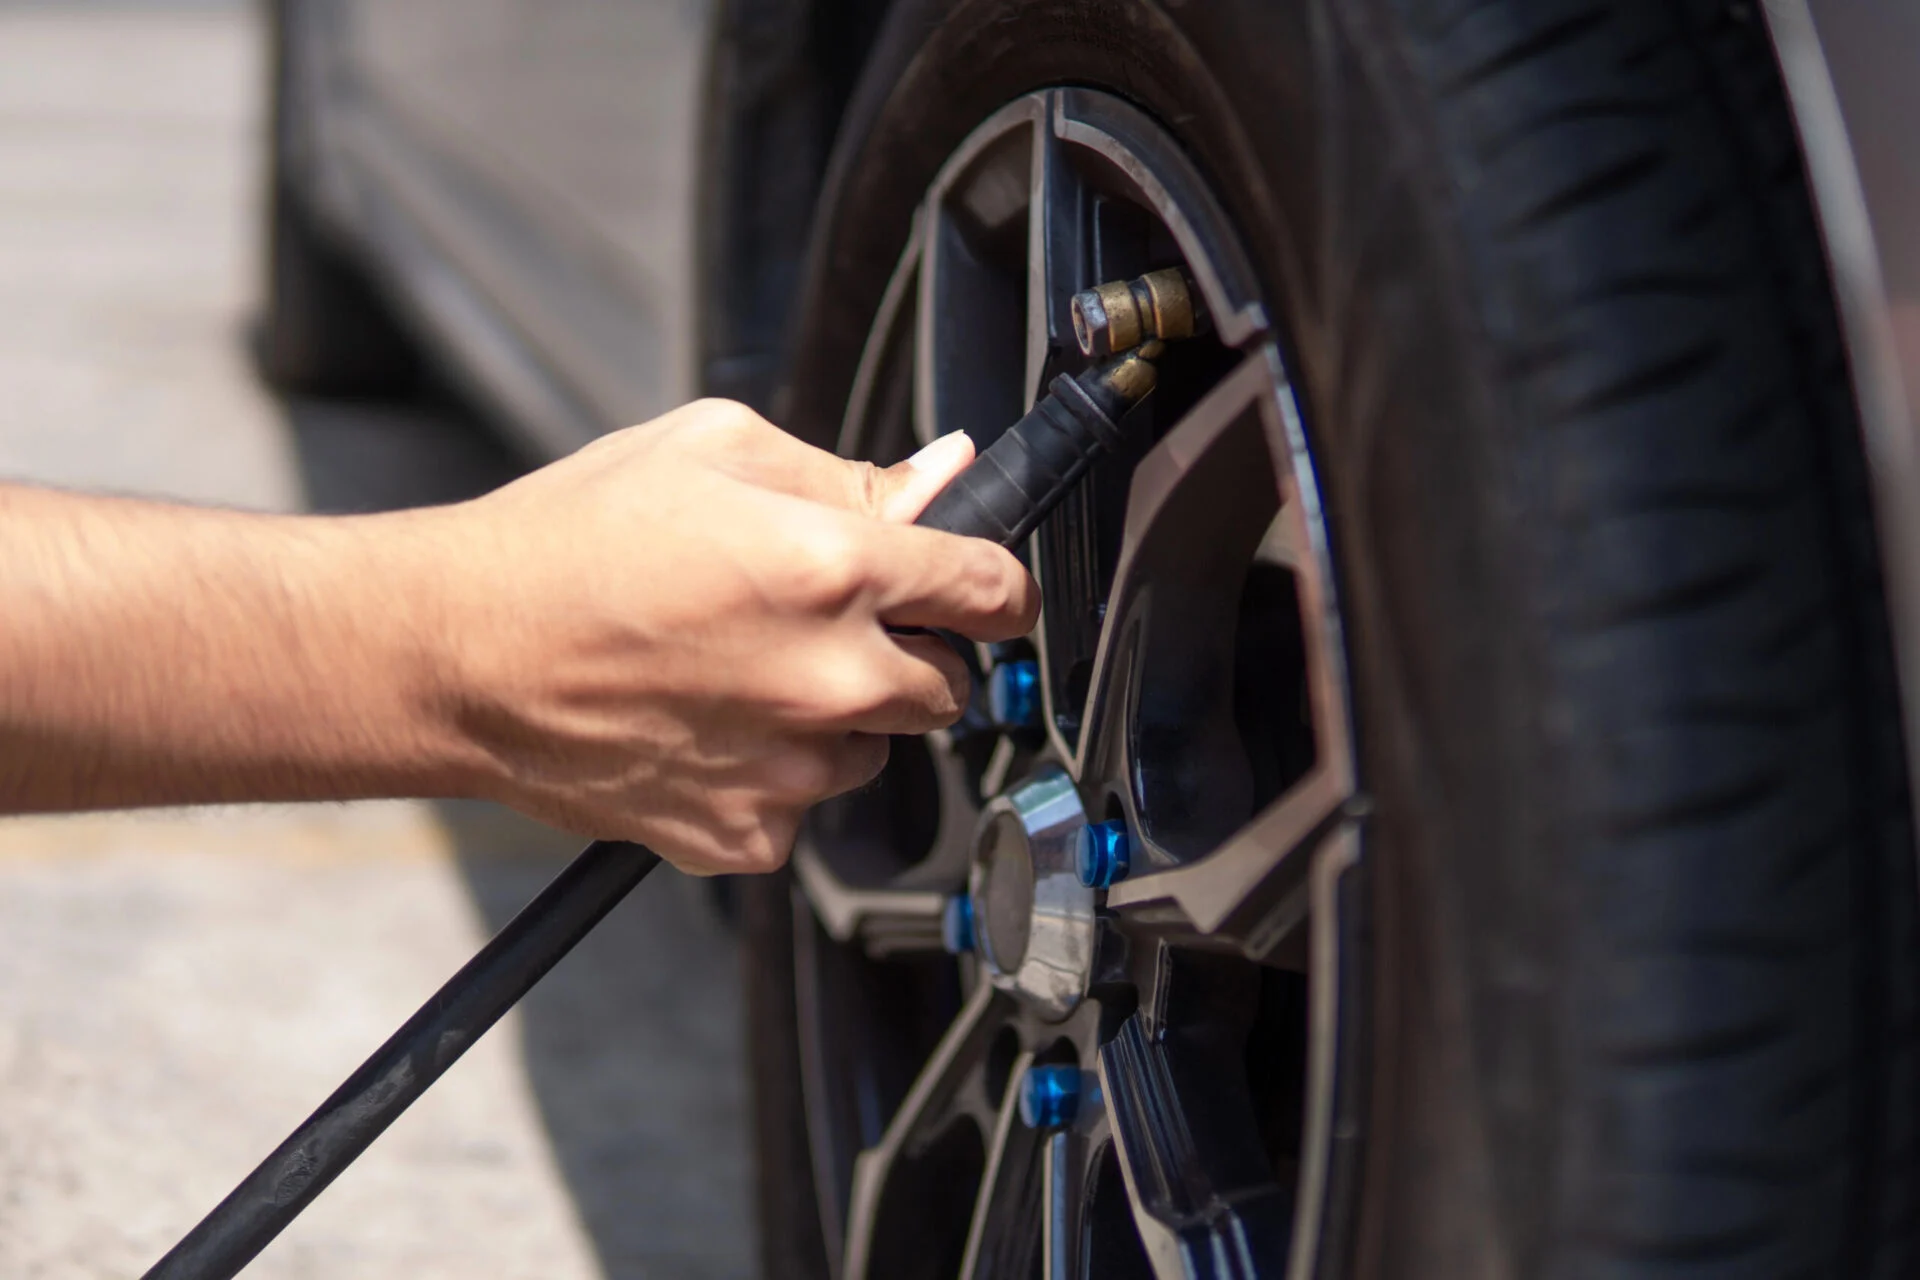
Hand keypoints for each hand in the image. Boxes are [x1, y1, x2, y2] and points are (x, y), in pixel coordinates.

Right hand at [434, 399, 1037, 873]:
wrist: (457, 656)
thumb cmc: (567, 540)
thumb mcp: (711, 450)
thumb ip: (845, 471)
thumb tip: (940, 479)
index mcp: (837, 567)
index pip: (993, 591)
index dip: (994, 586)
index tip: (983, 592)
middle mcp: (831, 678)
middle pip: (950, 684)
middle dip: (909, 652)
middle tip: (825, 624)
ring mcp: (791, 768)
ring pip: (879, 750)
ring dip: (842, 718)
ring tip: (744, 674)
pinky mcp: (746, 833)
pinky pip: (803, 806)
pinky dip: (774, 776)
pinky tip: (707, 728)